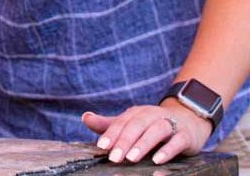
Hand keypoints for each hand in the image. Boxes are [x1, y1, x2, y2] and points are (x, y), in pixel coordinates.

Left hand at [83, 101, 211, 164]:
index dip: (110, 133)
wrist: (188, 120)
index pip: (121, 122)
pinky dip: (167, 150)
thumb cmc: (152, 125)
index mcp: (136, 113)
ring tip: (132, 158)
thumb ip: (109, 124)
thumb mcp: (131, 123)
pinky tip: (158, 159)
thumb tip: (85, 117)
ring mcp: (170, 124)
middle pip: (136, 125)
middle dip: (124, 141)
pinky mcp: (185, 135)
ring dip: (143, 144)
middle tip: (114, 158)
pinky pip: (177, 141)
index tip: (101, 146)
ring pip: (156, 131)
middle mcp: (152, 115)